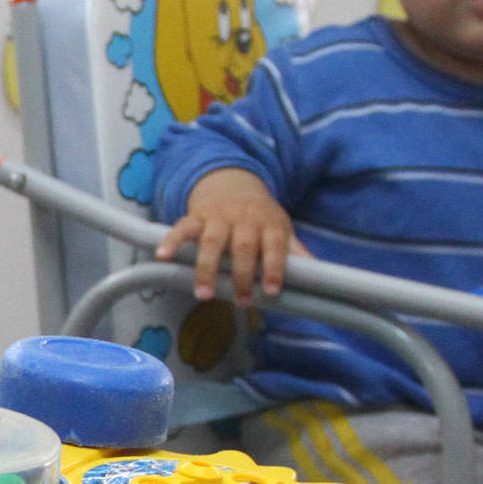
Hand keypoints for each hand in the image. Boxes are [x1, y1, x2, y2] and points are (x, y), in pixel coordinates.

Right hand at [156, 167, 303, 299]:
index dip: (274, 267)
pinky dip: (172, 241)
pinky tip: (163, 256)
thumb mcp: (280, 229)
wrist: (232, 182)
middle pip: (243, 246)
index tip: (272, 290)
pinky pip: (182, 227)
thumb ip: (294, 251)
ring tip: (203, 294)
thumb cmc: (259, 216)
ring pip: (212, 241)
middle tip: (241, 301)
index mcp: (269, 224)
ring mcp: (218, 217)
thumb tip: (319, 274)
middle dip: (241, 274)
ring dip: (207, 267)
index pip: (275, 245)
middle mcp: (244, 219)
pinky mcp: (196, 216)